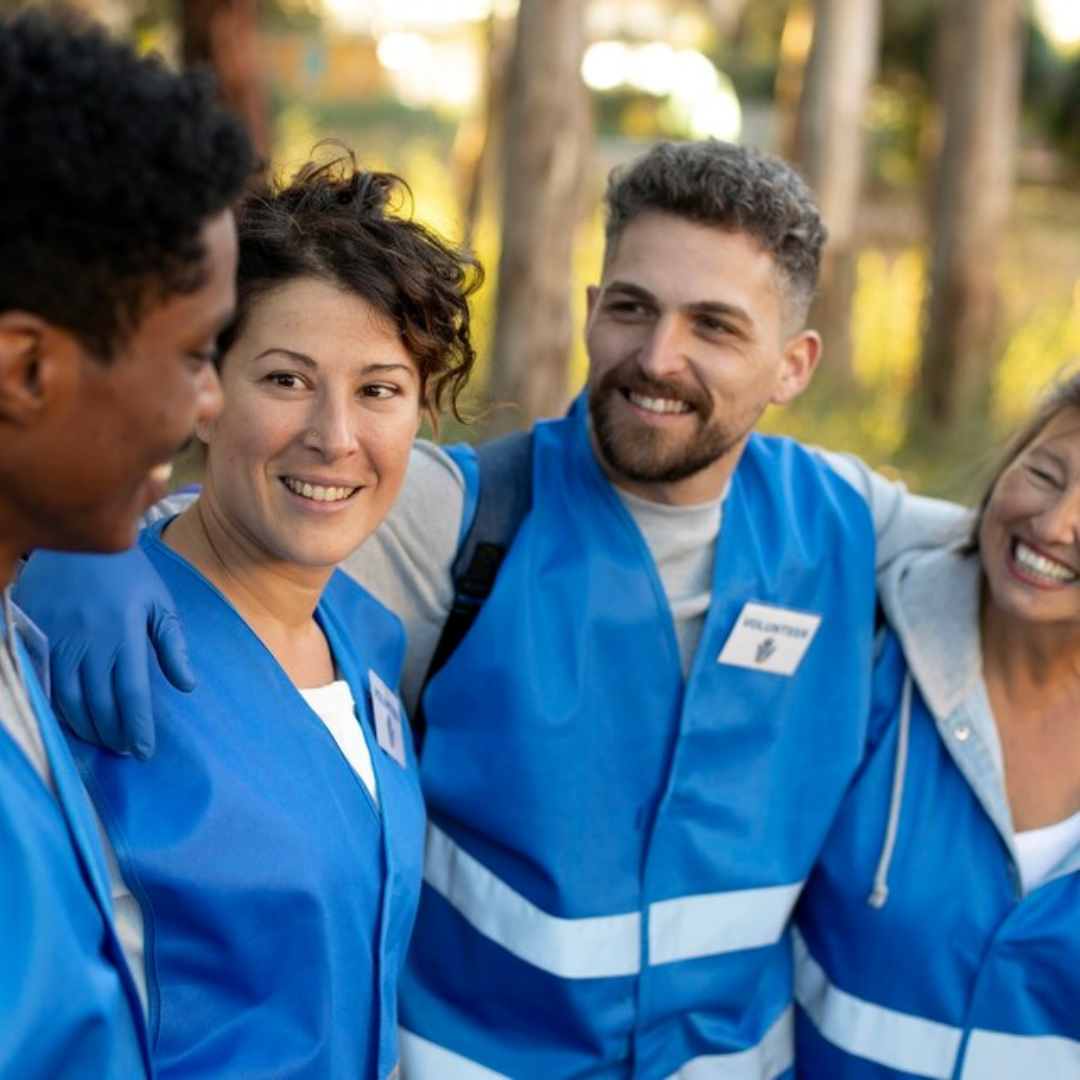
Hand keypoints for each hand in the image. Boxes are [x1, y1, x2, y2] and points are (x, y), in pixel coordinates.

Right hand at [14, 546, 193, 758]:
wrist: (78, 538)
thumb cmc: (127, 572)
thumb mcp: (159, 603)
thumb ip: (173, 645)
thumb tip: (187, 685)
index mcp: (124, 633)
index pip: (132, 694)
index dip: (138, 727)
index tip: (144, 751)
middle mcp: (89, 640)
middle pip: (100, 704)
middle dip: (114, 733)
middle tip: (124, 749)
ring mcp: (56, 638)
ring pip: (68, 700)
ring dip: (86, 727)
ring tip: (103, 740)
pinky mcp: (32, 633)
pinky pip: (41, 682)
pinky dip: (56, 708)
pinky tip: (70, 720)